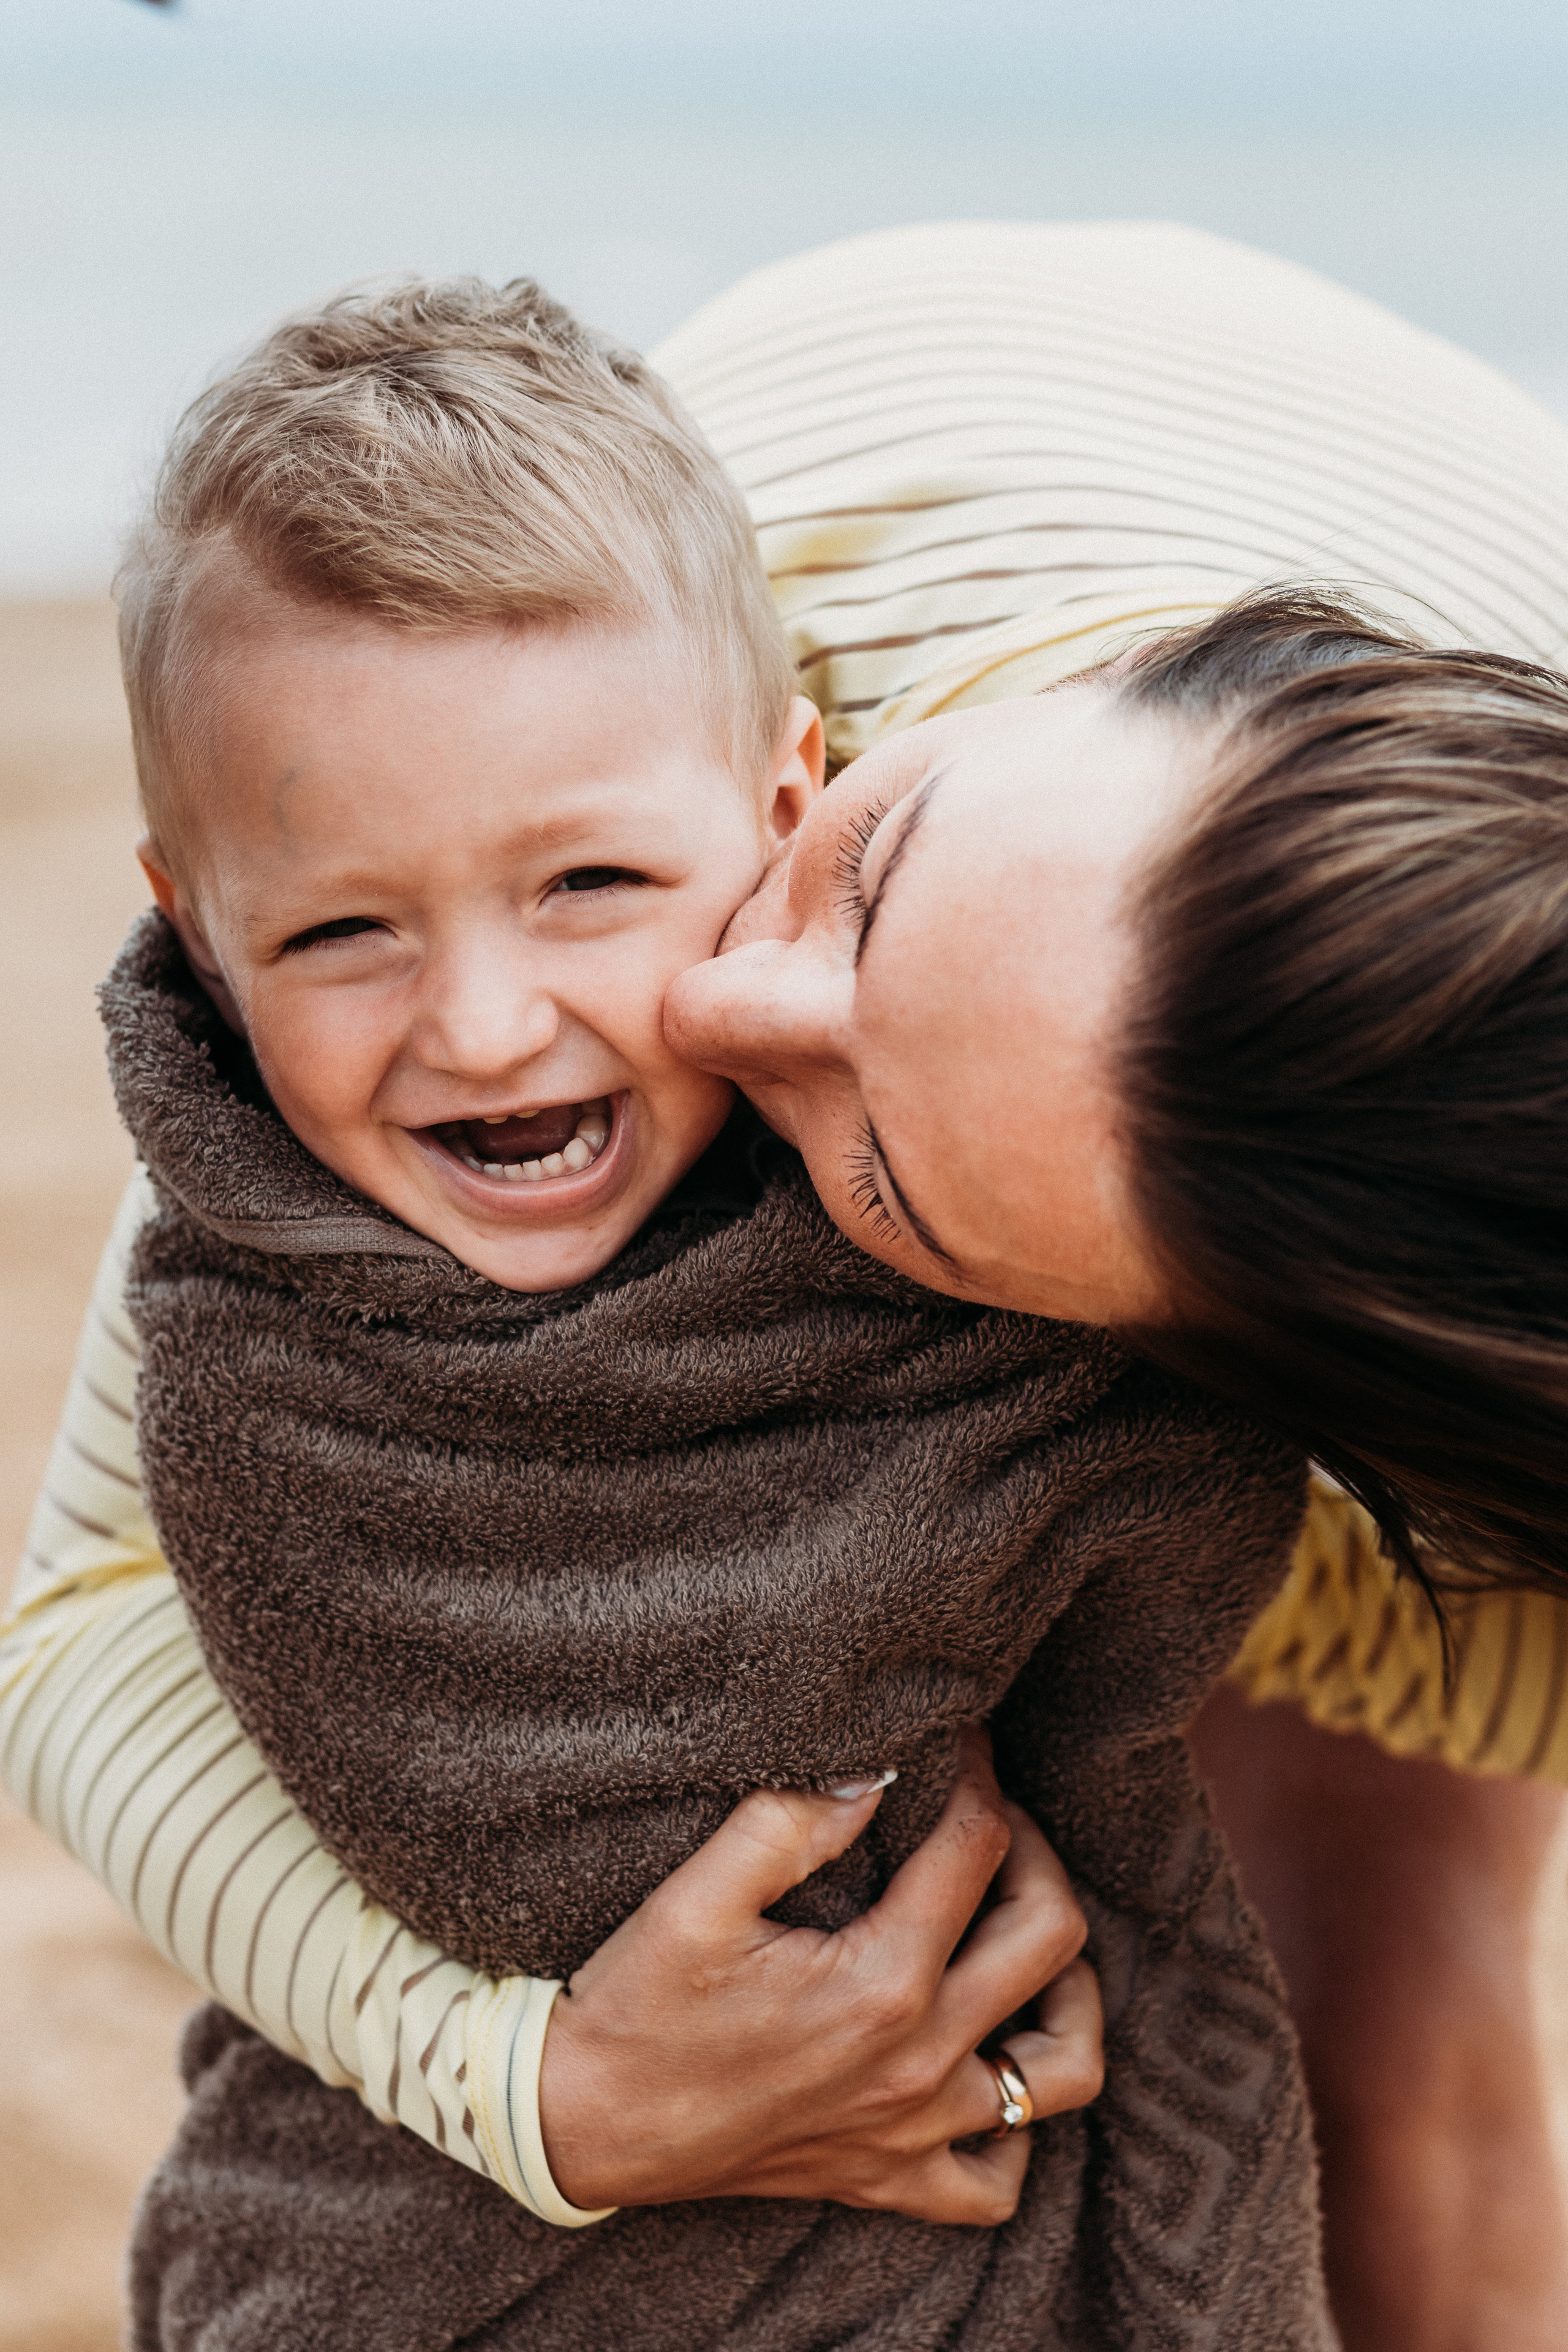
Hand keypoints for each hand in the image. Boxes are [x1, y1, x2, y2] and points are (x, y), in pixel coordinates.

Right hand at [538, 1727, 1102, 2224]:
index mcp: (881, 1984)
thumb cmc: (635, 2003)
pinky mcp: (890, 2179)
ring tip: (1027, 1934)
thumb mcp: (697, 1896)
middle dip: (1035, 1856)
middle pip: (1050, 1938)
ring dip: (1069, 1992)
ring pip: (1063, 2069)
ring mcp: (915, 2133)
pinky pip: (998, 2181)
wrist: (584, 2123)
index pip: (976, 1848)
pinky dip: (1014, 2128)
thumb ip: (787, 1819)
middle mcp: (920, 2063)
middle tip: (992, 1819)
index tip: (961, 1742)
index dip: (977, 1776)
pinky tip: (987, 2064)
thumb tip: (876, 1766)